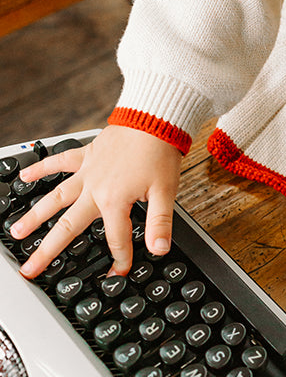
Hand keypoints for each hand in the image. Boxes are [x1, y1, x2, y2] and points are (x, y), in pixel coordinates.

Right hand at [10, 124, 182, 278]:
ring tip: (16, 231)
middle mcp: (95, 188)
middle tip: (29, 268)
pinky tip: (25, 176)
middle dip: (48, 251)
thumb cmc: (160, 151)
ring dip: (35, 215)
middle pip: (68, 226)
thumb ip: (159, 223)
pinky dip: (42, 168)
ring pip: (56, 197)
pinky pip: (60, 161)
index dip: (120, 258)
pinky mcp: (87, 154)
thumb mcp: (165, 191)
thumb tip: (159, 249)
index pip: (116, 238)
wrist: (155, 116)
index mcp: (115, 200)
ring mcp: (88, 172)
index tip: (119, 273)